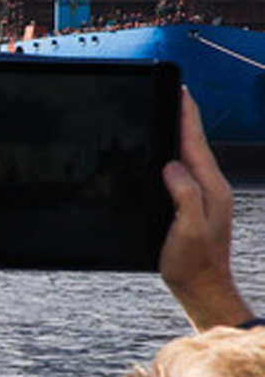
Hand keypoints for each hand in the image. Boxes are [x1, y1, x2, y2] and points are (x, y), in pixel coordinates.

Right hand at [160, 89, 251, 330]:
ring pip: (190, 154)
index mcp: (210, 188)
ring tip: (167, 114)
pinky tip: (164, 152)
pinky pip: (184, 169)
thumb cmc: (193, 262)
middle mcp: (211, 187)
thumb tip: (173, 165)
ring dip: (179, 133)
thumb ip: (185, 195)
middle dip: (183, 116)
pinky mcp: (195, 203)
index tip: (180, 89)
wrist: (203, 287)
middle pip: (194, 142)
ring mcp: (204, 195)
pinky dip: (175, 153)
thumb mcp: (189, 229)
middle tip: (171, 93)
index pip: (195, 141)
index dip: (186, 114)